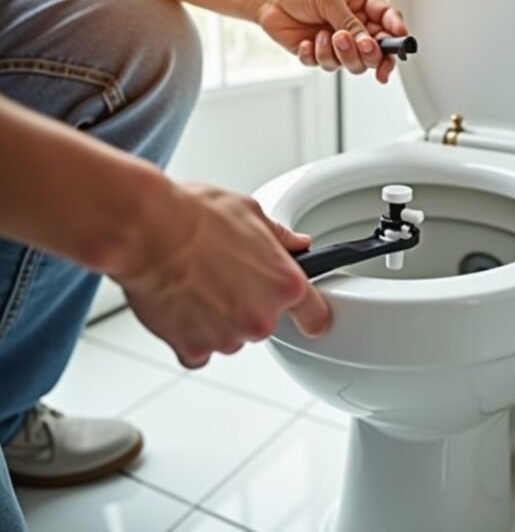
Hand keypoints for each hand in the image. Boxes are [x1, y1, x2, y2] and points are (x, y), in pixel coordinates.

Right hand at [115, 183, 329, 368]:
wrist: (149, 231)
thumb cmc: (196, 216)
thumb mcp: (251, 213)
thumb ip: (280, 237)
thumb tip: (298, 244)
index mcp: (284, 284)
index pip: (315, 314)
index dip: (313, 317)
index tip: (311, 320)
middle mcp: (262, 317)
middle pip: (263, 321)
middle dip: (247, 304)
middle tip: (223, 276)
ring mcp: (228, 337)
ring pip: (230, 336)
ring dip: (216, 319)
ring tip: (195, 284)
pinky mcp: (194, 348)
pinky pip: (198, 351)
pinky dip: (189, 335)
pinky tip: (180, 307)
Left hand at [259, 0, 408, 83]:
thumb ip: (349, 22)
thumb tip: (366, 42)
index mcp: (363, 7)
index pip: (390, 24)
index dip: (398, 35)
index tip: (401, 41)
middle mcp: (355, 28)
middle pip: (376, 53)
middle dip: (369, 53)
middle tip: (360, 44)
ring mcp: (338, 44)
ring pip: (354, 65)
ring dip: (340, 54)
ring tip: (324, 36)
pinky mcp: (320, 56)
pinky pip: (326, 66)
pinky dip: (316, 56)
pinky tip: (307, 42)